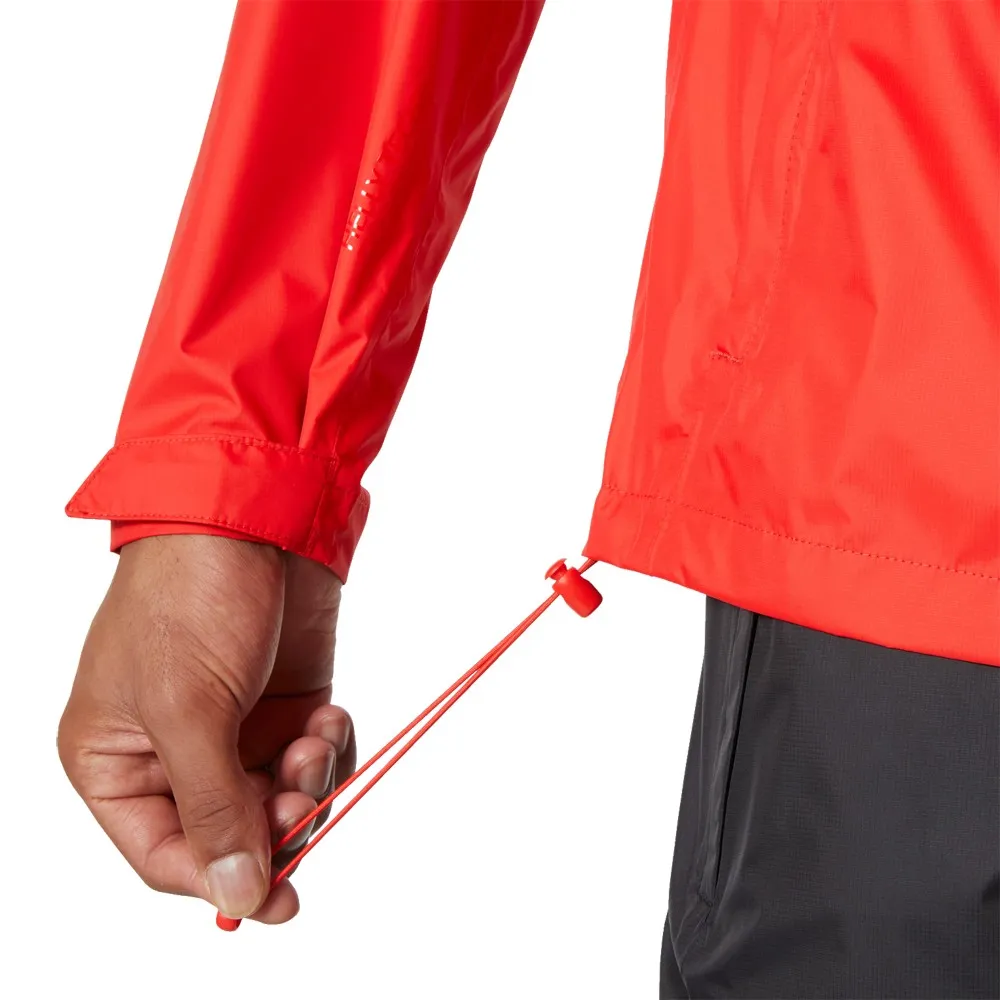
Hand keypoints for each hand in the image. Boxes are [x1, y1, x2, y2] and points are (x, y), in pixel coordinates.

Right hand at [59, 534, 355, 923]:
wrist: (250, 515)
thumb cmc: (190, 600)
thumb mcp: (189, 710)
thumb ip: (213, 809)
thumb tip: (239, 898)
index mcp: (115, 759)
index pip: (165, 855)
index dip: (222, 881)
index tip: (281, 897)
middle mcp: (172, 751)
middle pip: (230, 832)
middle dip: (275, 821)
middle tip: (301, 790)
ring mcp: (233, 726)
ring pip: (278, 798)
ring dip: (306, 780)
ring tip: (315, 734)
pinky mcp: (282, 702)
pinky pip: (312, 757)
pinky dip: (328, 746)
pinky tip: (330, 713)